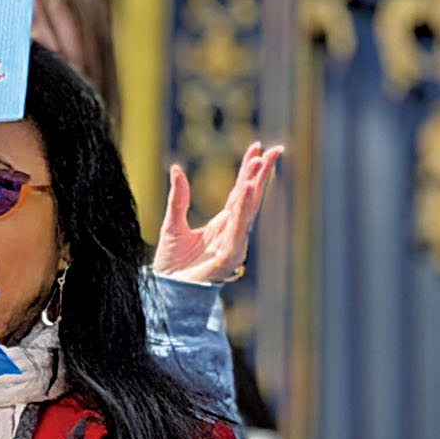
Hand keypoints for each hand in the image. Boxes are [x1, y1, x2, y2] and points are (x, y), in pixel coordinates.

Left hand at [154, 142, 280, 283]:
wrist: (165, 292)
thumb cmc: (172, 266)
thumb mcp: (172, 225)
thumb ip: (178, 198)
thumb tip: (176, 168)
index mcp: (222, 224)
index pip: (239, 191)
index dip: (248, 170)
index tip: (257, 146)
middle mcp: (232, 233)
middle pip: (250, 198)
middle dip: (261, 173)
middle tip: (274, 149)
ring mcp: (232, 245)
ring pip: (247, 212)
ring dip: (254, 187)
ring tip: (259, 163)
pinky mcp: (227, 257)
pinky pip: (238, 230)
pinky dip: (243, 210)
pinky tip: (247, 190)